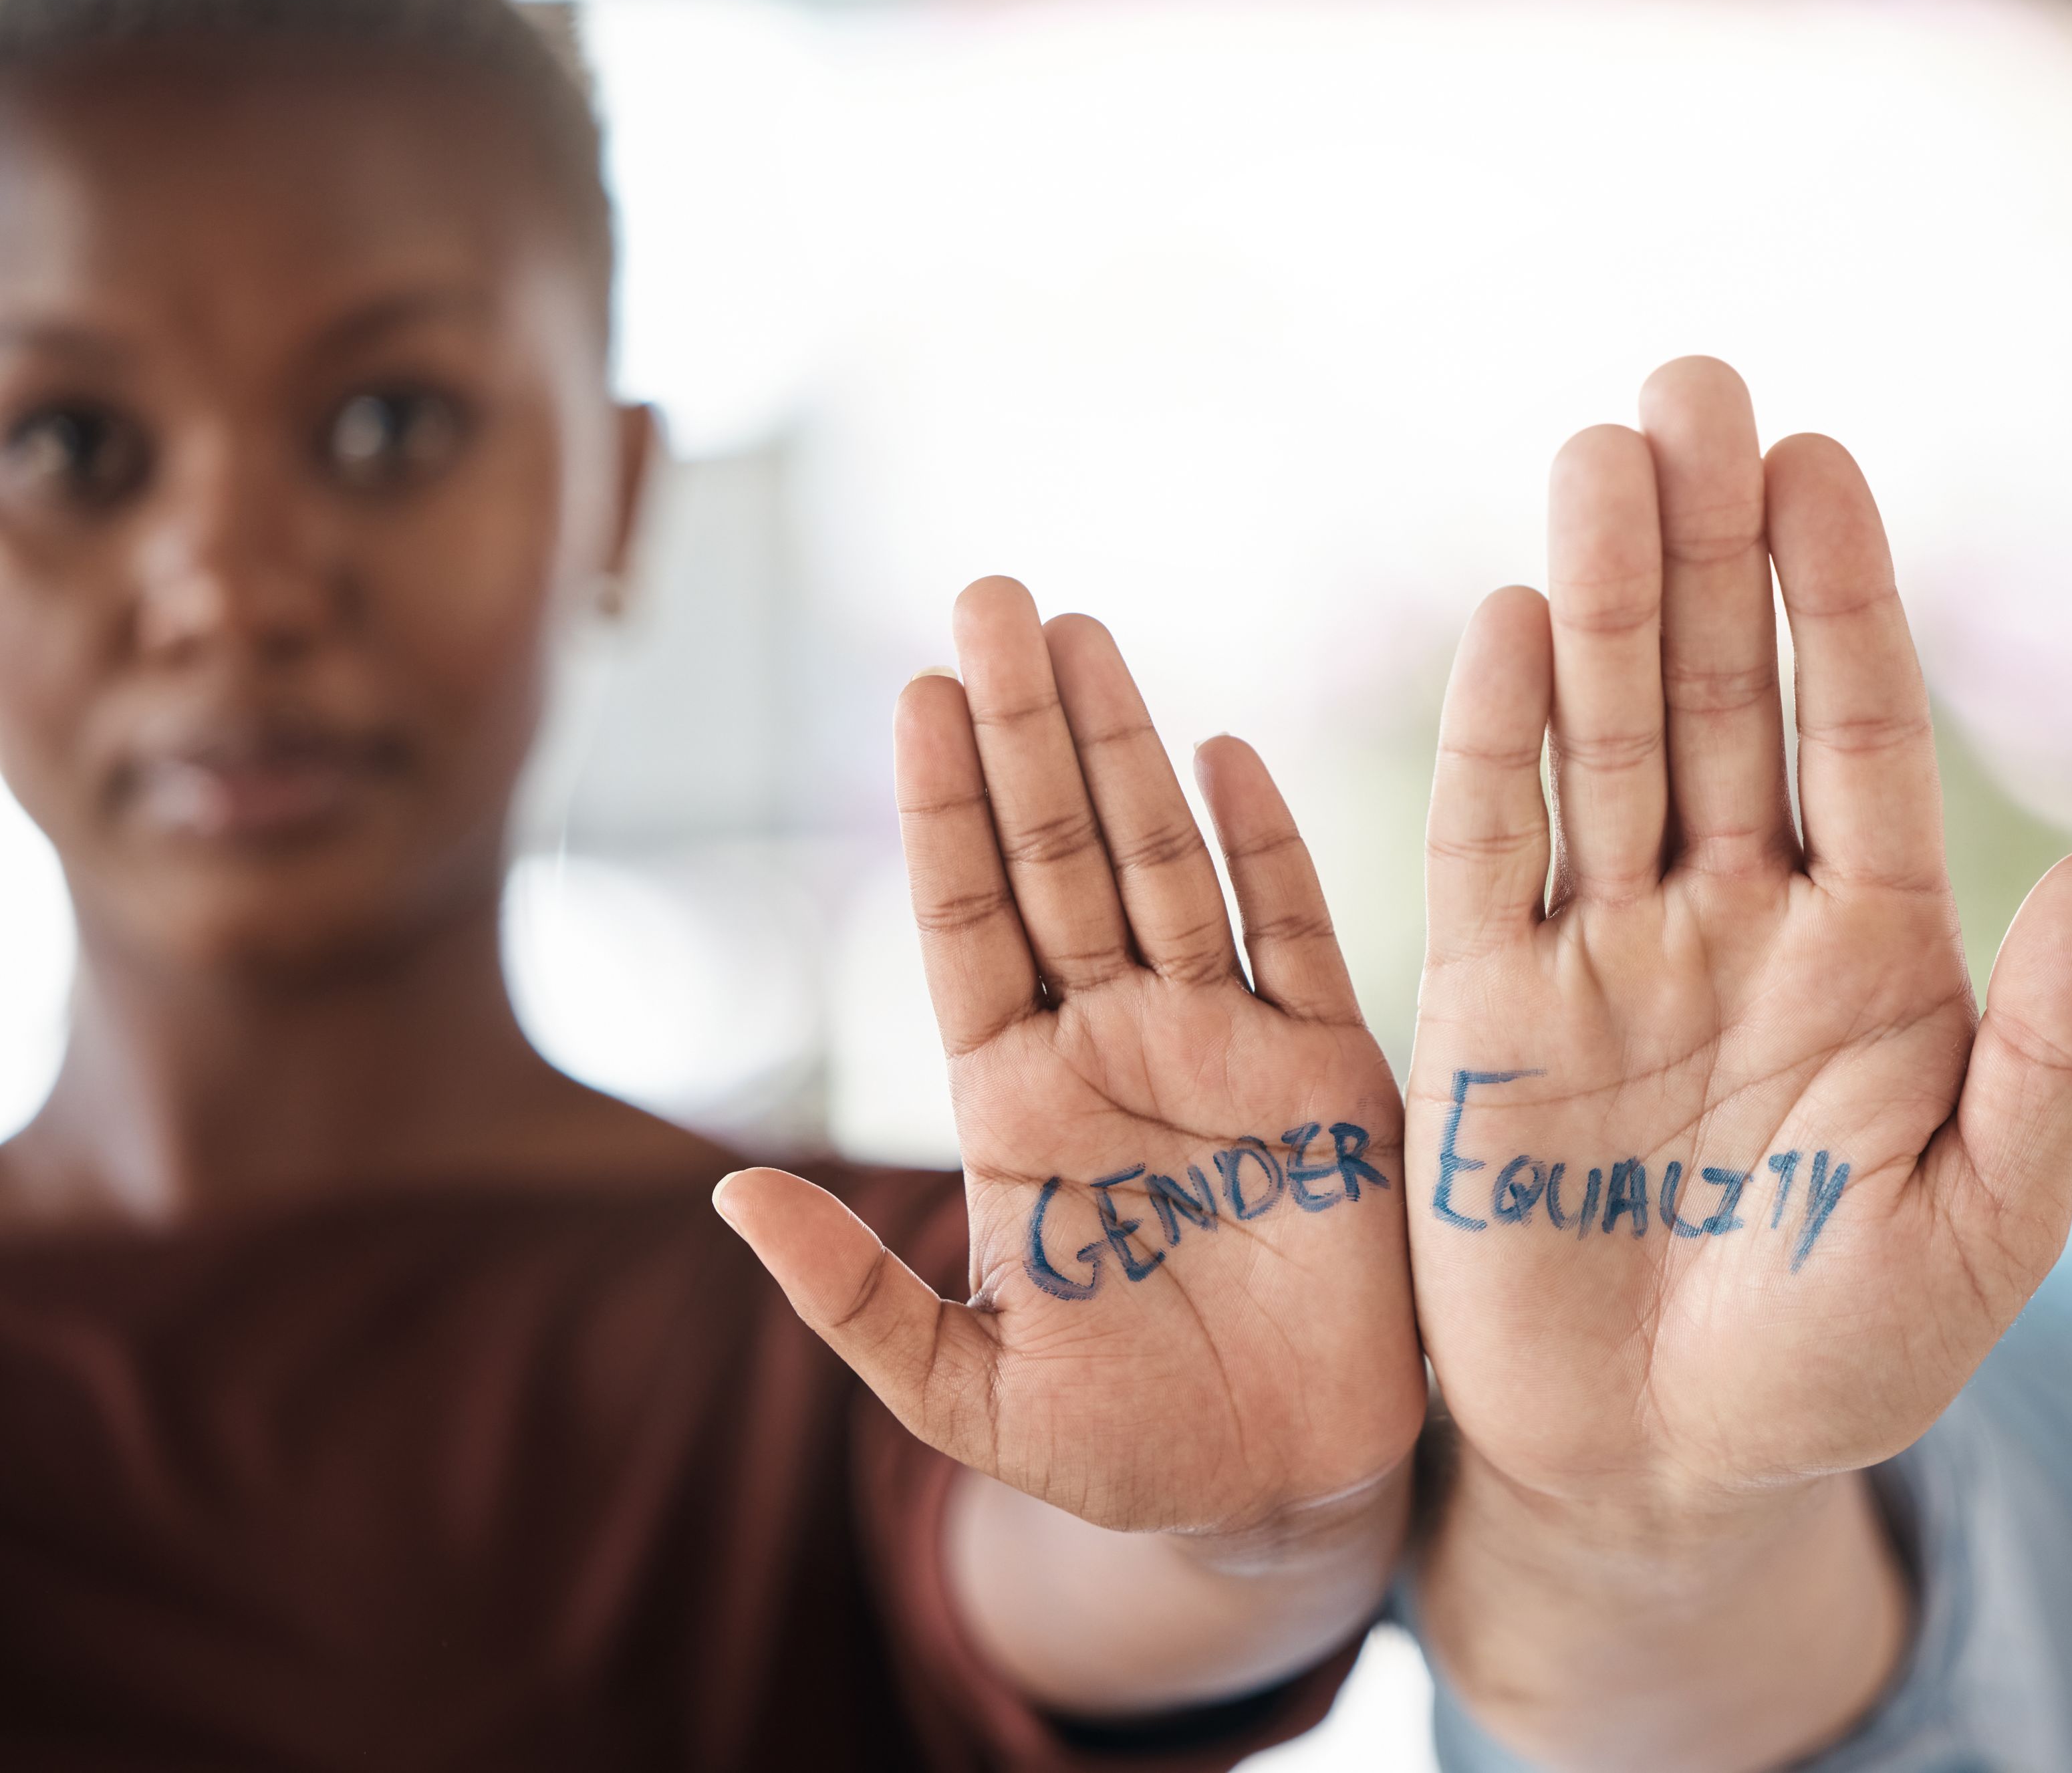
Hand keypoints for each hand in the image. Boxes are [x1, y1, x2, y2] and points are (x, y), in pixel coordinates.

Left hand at [717, 579, 1423, 1544]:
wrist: (1278, 1489)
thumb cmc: (1121, 1446)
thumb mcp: (969, 1396)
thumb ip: (858, 1301)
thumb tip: (727, 1196)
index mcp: (1018, 1106)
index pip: (968, 926)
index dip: (942, 814)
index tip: (910, 694)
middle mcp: (1112, 1050)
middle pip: (1058, 861)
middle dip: (1024, 734)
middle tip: (991, 598)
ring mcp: (1221, 1052)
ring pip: (1166, 870)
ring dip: (1127, 752)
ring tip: (1084, 633)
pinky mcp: (1328, 1080)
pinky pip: (1295, 942)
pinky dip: (1264, 850)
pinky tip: (1221, 755)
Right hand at [1407, 358, 2071, 1525]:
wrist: (1665, 1470)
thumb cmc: (1843, 1354)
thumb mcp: (1989, 1223)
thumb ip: (2051, 1054)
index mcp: (1870, 946)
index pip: (1851, 732)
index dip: (1836, 594)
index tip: (1821, 456)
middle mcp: (1733, 917)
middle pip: (1718, 695)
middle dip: (1707, 541)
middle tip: (1692, 382)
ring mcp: (1605, 955)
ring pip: (1603, 741)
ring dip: (1600, 601)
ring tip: (1600, 455)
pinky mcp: (1486, 1015)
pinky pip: (1489, 855)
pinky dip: (1493, 747)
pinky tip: (1508, 624)